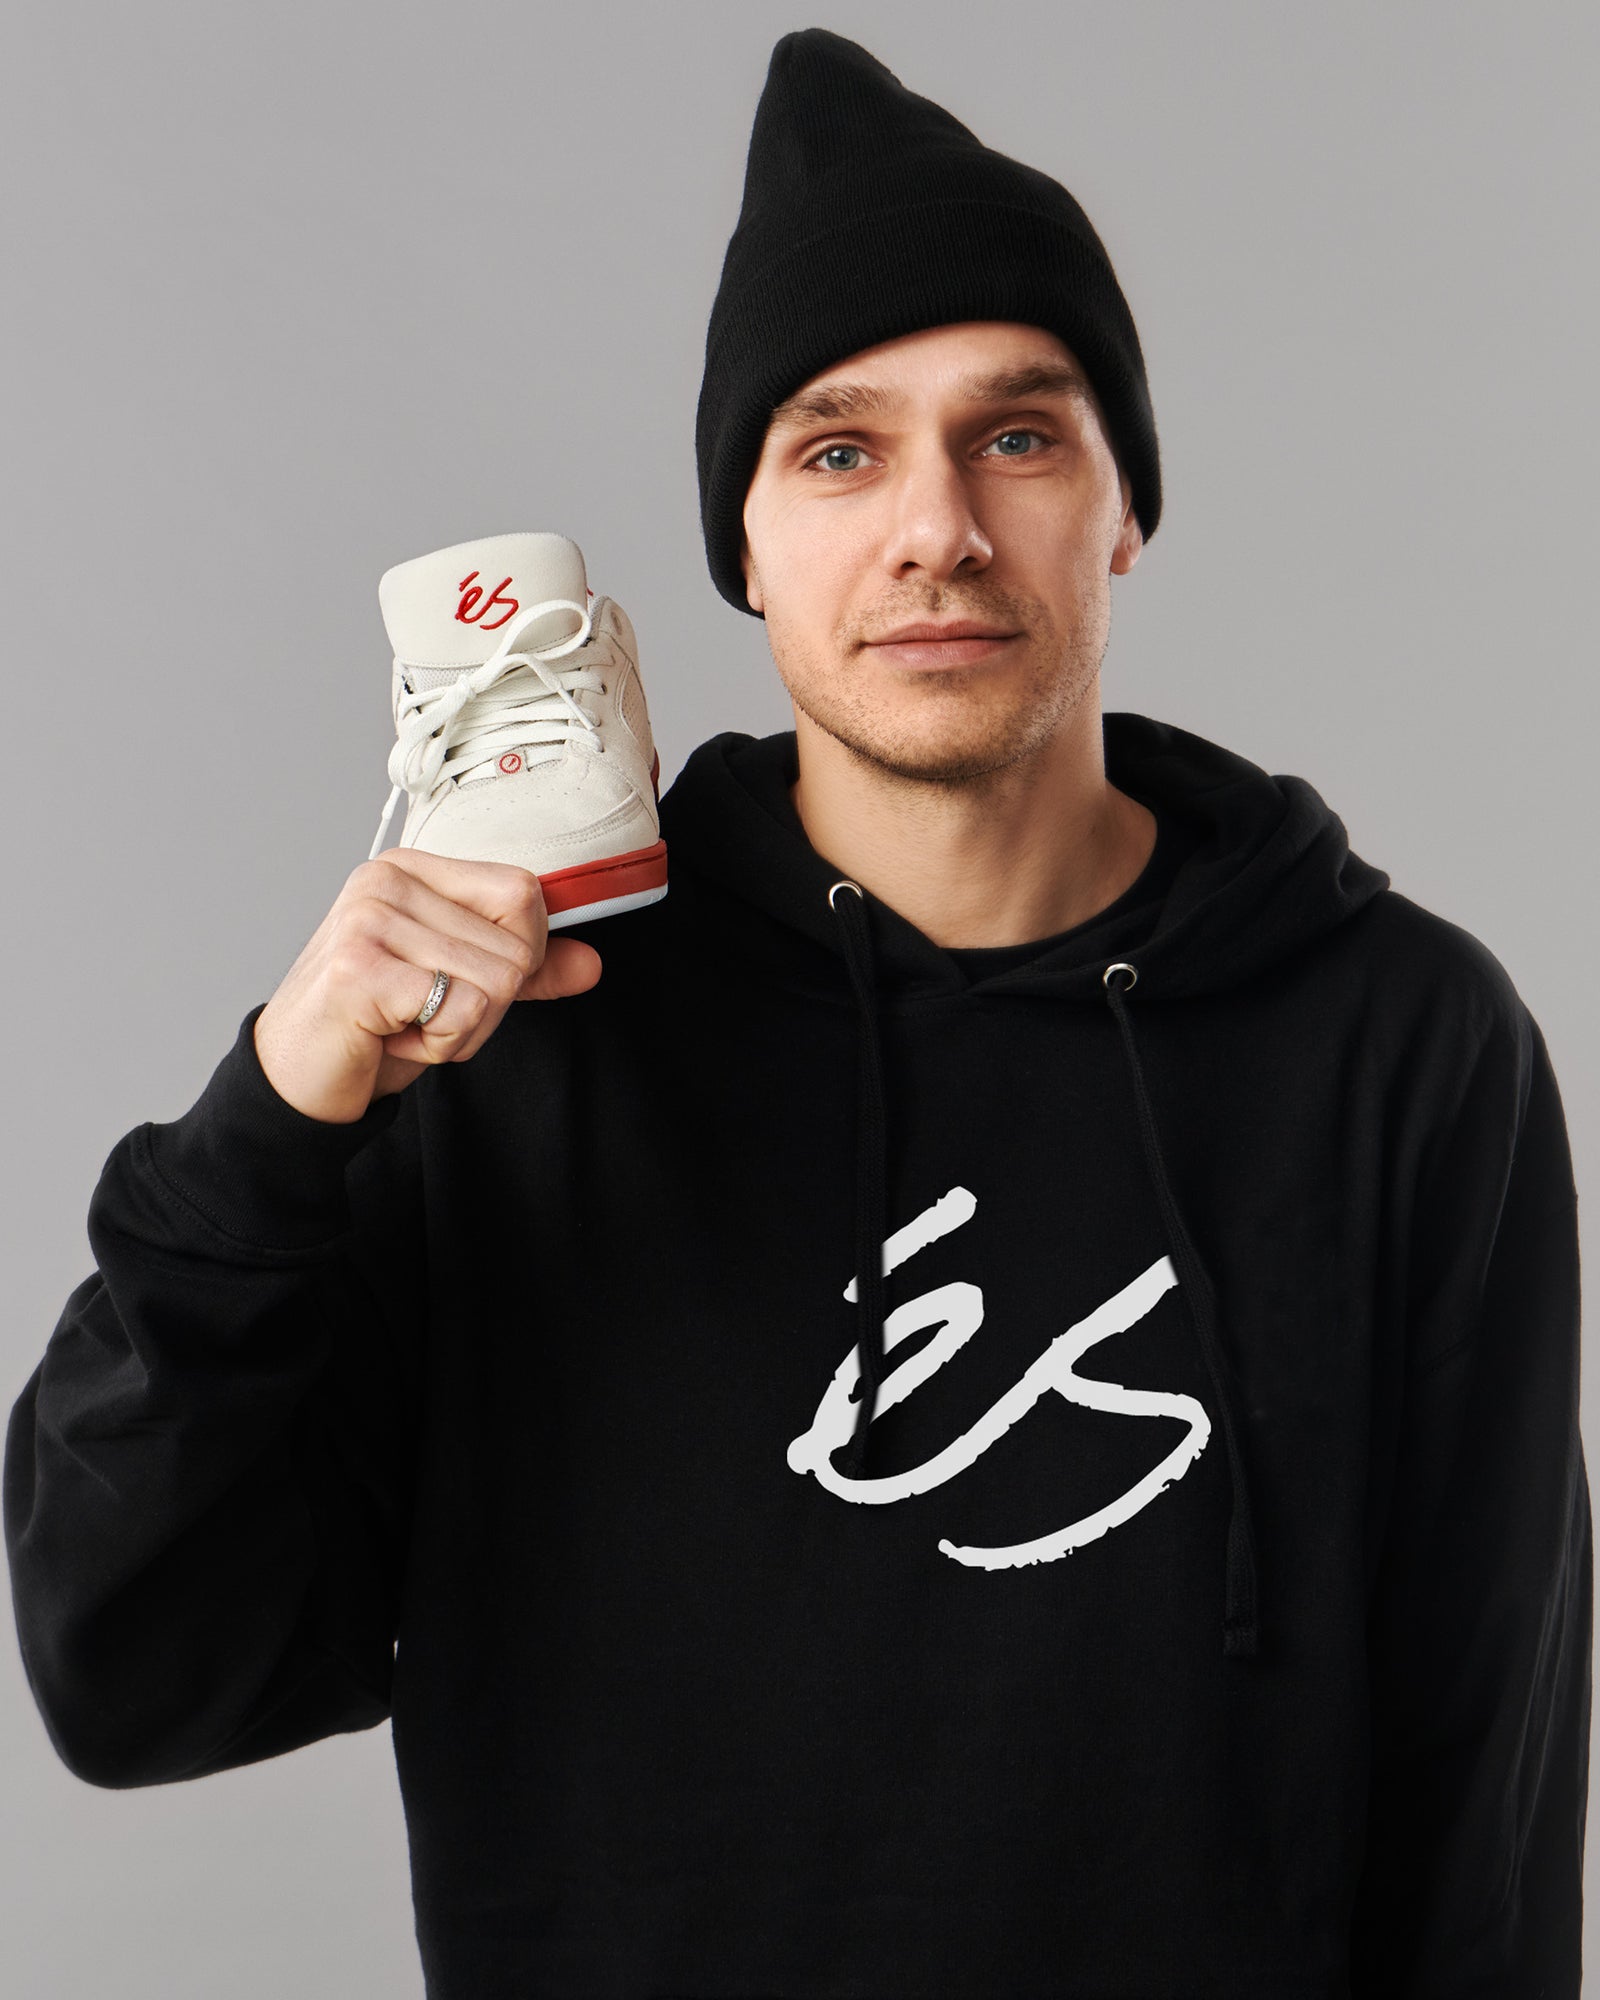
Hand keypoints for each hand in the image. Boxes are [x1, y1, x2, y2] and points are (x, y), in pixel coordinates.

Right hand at [252, 851, 601, 1123]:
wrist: (299, 1078)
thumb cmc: (375, 1026)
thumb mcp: (461, 988)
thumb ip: (526, 971)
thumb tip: (592, 964)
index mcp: (412, 869)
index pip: (523, 892)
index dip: (521, 954)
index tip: (464, 980)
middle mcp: (387, 881)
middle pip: (517, 947)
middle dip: (488, 1006)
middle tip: (426, 1014)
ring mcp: (368, 920)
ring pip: (497, 983)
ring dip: (463, 1029)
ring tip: (405, 1023)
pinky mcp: (359, 969)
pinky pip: (463, 1011)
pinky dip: (442, 1045)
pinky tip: (391, 1037)